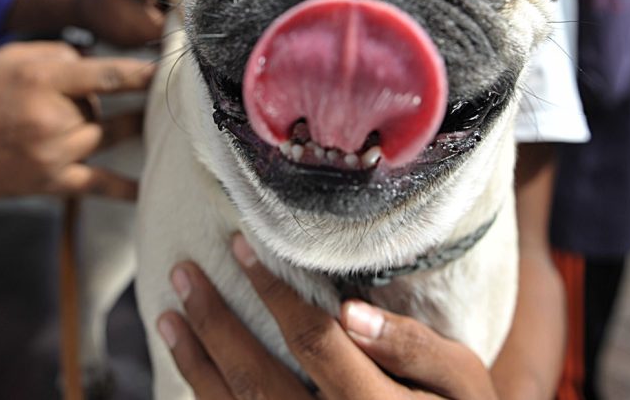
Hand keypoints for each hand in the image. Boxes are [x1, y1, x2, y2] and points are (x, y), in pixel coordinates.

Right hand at [0, 41, 154, 274]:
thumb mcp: (11, 57)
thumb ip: (59, 54)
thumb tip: (97, 67)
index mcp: (44, 79)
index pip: (109, 74)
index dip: (144, 73)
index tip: (174, 69)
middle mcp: (53, 117)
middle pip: (102, 107)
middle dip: (99, 101)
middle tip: (93, 97)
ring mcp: (54, 154)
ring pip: (102, 135)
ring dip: (108, 127)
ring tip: (138, 120)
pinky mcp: (51, 183)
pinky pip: (99, 185)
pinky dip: (126, 188)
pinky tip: (151, 187)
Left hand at [156, 233, 497, 398]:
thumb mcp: (461, 379)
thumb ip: (413, 347)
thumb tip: (351, 312)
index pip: (313, 340)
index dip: (273, 291)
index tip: (241, 245)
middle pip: (256, 380)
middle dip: (214, 323)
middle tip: (183, 275)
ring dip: (197, 364)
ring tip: (168, 318)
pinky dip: (209, 398)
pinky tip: (192, 372)